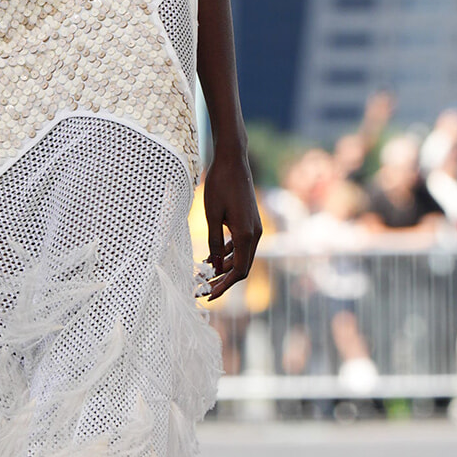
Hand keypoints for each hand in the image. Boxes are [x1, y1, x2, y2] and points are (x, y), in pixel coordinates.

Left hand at [203, 141, 261, 299]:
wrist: (232, 160)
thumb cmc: (219, 184)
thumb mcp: (211, 215)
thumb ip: (213, 242)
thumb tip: (214, 266)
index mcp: (246, 235)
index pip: (238, 271)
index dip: (224, 286)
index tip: (208, 295)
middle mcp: (255, 234)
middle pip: (241, 267)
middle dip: (222, 280)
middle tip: (201, 288)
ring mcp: (254, 228)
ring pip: (240, 257)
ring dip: (223, 267)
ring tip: (201, 273)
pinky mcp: (249, 222)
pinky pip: (240, 245)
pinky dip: (226, 254)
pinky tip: (210, 257)